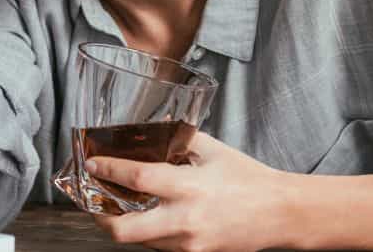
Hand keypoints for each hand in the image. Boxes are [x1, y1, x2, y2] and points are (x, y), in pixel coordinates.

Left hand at [87, 132, 289, 251]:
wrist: (280, 212)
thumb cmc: (248, 178)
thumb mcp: (212, 150)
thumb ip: (180, 140)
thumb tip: (153, 131)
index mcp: (188, 187)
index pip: (136, 179)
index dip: (108, 170)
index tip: (92, 164)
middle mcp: (185, 220)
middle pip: (125, 231)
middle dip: (101, 218)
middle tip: (94, 203)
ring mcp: (190, 244)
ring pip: (141, 242)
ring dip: (125, 226)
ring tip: (119, 209)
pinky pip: (161, 247)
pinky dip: (150, 234)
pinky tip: (150, 219)